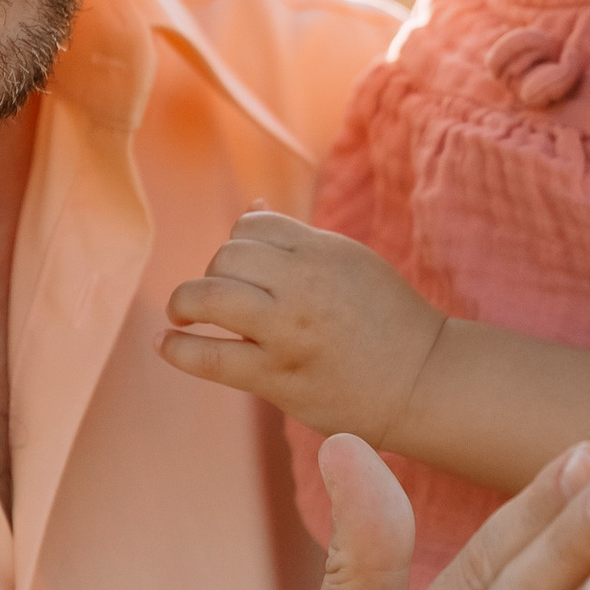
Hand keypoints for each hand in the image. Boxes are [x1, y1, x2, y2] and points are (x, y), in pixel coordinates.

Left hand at [160, 209, 446, 445]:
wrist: (423, 381)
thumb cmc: (387, 320)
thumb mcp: (350, 262)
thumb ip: (298, 239)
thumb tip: (249, 208)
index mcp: (322, 249)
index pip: (251, 225)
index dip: (238, 245)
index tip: (242, 271)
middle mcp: (303, 283)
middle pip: (225, 256)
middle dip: (213, 274)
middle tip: (217, 299)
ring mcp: (288, 331)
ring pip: (207, 296)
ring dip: (184, 303)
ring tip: (183, 316)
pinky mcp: (277, 377)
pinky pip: (209, 356)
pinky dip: (177, 349)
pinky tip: (166, 344)